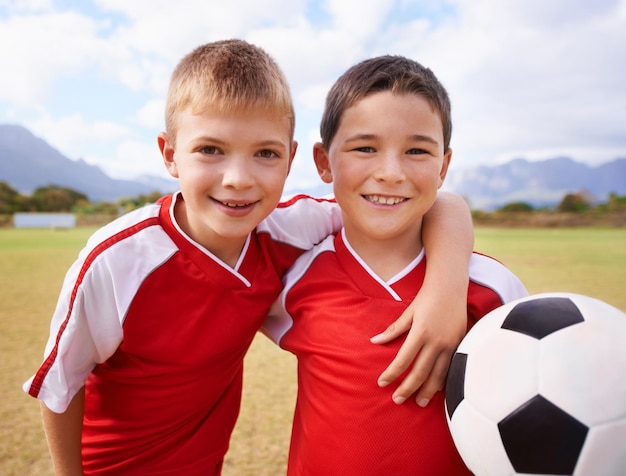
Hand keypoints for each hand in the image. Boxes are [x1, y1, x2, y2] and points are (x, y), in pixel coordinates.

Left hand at [371, 290, 466, 405]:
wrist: (450, 285)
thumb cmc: (426, 297)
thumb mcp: (407, 312)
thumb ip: (393, 330)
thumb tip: (374, 341)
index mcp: (420, 333)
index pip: (402, 360)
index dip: (391, 374)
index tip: (382, 383)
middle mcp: (436, 341)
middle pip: (420, 372)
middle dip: (408, 388)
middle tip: (397, 400)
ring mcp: (450, 344)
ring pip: (439, 375)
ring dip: (427, 391)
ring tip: (418, 402)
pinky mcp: (461, 344)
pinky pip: (451, 368)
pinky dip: (443, 380)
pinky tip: (437, 390)